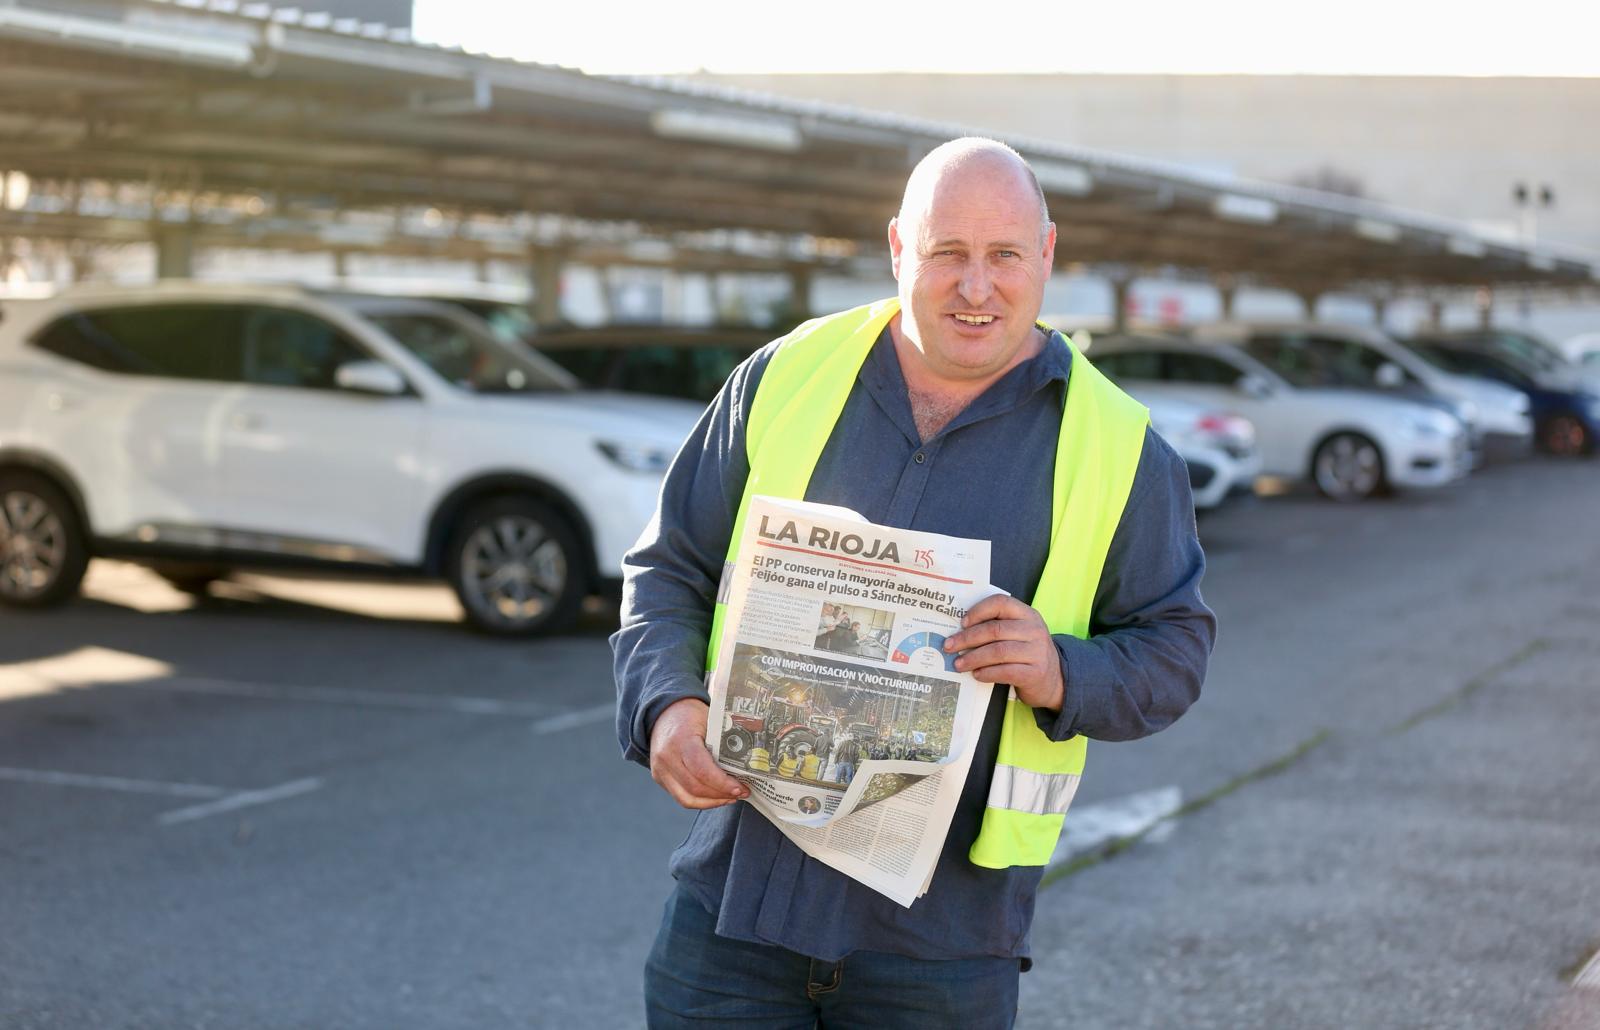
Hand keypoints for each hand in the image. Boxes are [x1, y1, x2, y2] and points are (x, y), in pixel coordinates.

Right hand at [649, 698, 749, 809]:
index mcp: (681, 739)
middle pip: (695, 788)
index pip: (701, 770)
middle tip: (742, 792)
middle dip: (721, 794)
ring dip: (712, 802)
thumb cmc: (691, 715)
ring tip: (731, 797)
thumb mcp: (710, 721)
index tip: (740, 788)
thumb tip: (749, 763)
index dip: (722, 783)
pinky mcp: (660, 778)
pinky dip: (700, 801)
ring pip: (687, 799)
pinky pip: (681, 797)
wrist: (665, 712)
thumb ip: (724, 741)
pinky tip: (716, 797)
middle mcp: (666, 757)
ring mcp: (660, 770)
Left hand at [944, 594, 1064, 711]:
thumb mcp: (1019, 633)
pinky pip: (1005, 671)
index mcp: (1027, 614)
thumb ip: (998, 626)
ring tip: (958, 664)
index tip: (962, 623)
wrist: (1055, 679)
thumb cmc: (1026, 653)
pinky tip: (976, 674)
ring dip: (973, 658)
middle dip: (967, 638)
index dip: (978, 611)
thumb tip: (960, 631)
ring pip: (998, 652)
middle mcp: (1034, 630)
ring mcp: (1037, 652)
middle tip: (949, 646)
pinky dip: (987, 673)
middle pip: (994, 630)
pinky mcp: (1035, 673)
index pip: (1000, 603)